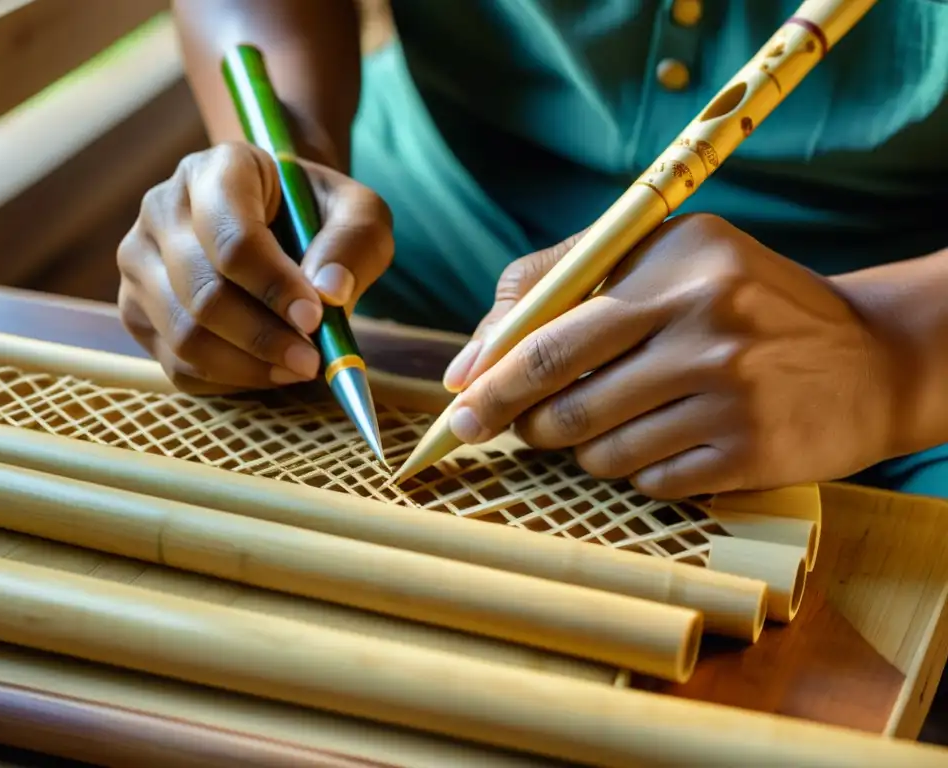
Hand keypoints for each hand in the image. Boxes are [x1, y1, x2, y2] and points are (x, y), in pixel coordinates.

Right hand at [117, 141, 393, 393]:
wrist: (276, 222)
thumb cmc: (316, 215)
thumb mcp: (358, 214)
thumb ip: (353, 244)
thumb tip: (330, 294)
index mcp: (218, 170)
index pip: (233, 239)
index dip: (275, 287)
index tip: (316, 318)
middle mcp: (162, 207)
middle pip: (204, 294)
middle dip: (265, 337)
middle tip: (314, 360)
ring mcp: (139, 260)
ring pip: (185, 336)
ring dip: (249, 366)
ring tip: (298, 368)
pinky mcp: (134, 309)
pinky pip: (175, 365)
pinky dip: (228, 380)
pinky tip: (268, 371)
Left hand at [442, 214, 902, 498]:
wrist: (872, 358)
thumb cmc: (745, 302)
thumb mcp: (668, 255)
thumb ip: (561, 280)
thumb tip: (471, 359)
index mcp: (677, 262)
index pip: (551, 330)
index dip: (491, 374)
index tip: (456, 401)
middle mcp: (707, 323)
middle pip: (563, 395)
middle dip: (510, 419)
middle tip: (492, 427)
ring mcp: (731, 394)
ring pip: (599, 449)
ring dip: (578, 447)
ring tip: (602, 424)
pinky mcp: (749, 454)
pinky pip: (647, 481)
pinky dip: (634, 469)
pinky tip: (659, 442)